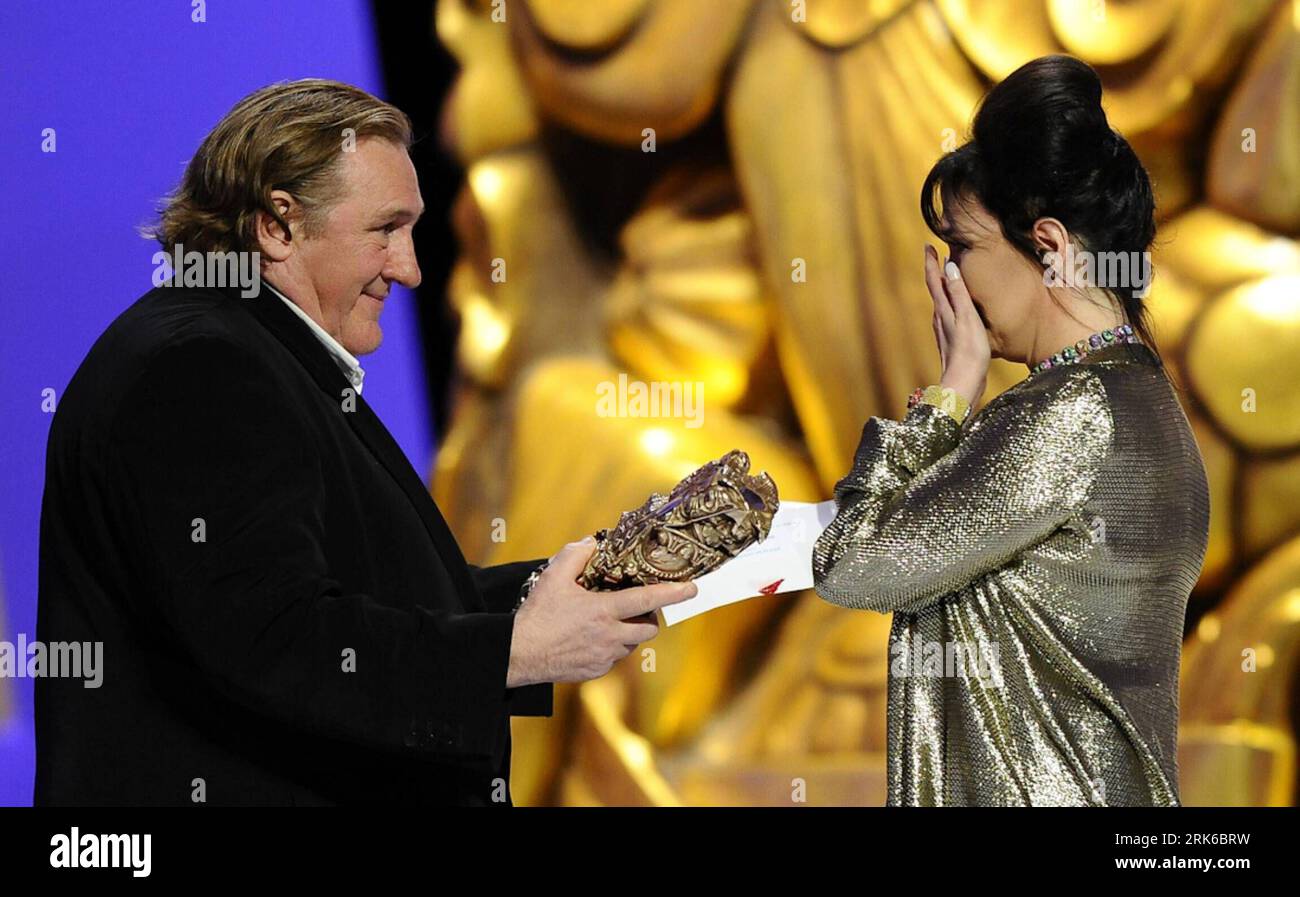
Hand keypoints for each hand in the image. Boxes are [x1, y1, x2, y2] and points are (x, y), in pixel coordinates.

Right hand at [507, 538, 696, 685]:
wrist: (518, 654)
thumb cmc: (536, 615)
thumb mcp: (553, 577)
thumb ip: (577, 554)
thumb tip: (593, 543)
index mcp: (604, 611)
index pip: (648, 599)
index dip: (673, 593)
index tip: (692, 589)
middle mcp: (610, 636)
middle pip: (649, 628)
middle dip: (649, 617)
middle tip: (635, 606)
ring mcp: (605, 657)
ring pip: (632, 644)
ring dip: (628, 632)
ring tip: (607, 621)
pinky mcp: (596, 671)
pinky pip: (614, 658)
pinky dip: (610, 647)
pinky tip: (590, 638)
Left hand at [924, 244, 988, 408]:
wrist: (963, 383)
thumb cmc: (968, 351)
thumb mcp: (966, 317)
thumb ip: (958, 292)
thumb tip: (948, 266)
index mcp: (943, 310)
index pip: (933, 280)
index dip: (930, 262)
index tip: (928, 245)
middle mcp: (940, 318)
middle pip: (935, 289)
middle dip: (936, 270)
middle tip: (938, 254)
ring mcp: (944, 330)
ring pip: (941, 301)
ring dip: (943, 286)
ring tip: (949, 275)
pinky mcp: (952, 340)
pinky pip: (949, 313)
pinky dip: (951, 302)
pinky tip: (958, 306)